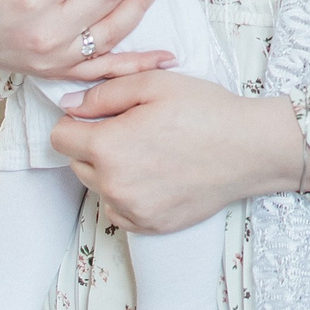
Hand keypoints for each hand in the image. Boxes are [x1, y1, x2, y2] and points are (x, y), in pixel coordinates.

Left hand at [52, 72, 309, 234]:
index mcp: (108, 146)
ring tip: (149, 152)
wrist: (250, 149)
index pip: (59, 137)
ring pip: (98, 187)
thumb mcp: (153, 84)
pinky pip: (119, 210)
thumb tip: (70, 105)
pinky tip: (157, 175)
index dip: (76, 121)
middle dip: (94, 146)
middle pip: (77, 163)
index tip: (99, 115)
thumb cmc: (206, 110)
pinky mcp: (148, 225)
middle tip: (133, 130)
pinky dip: (128, 194)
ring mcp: (131, 210)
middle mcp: (113, 184)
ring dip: (111, 171)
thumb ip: (103, 93)